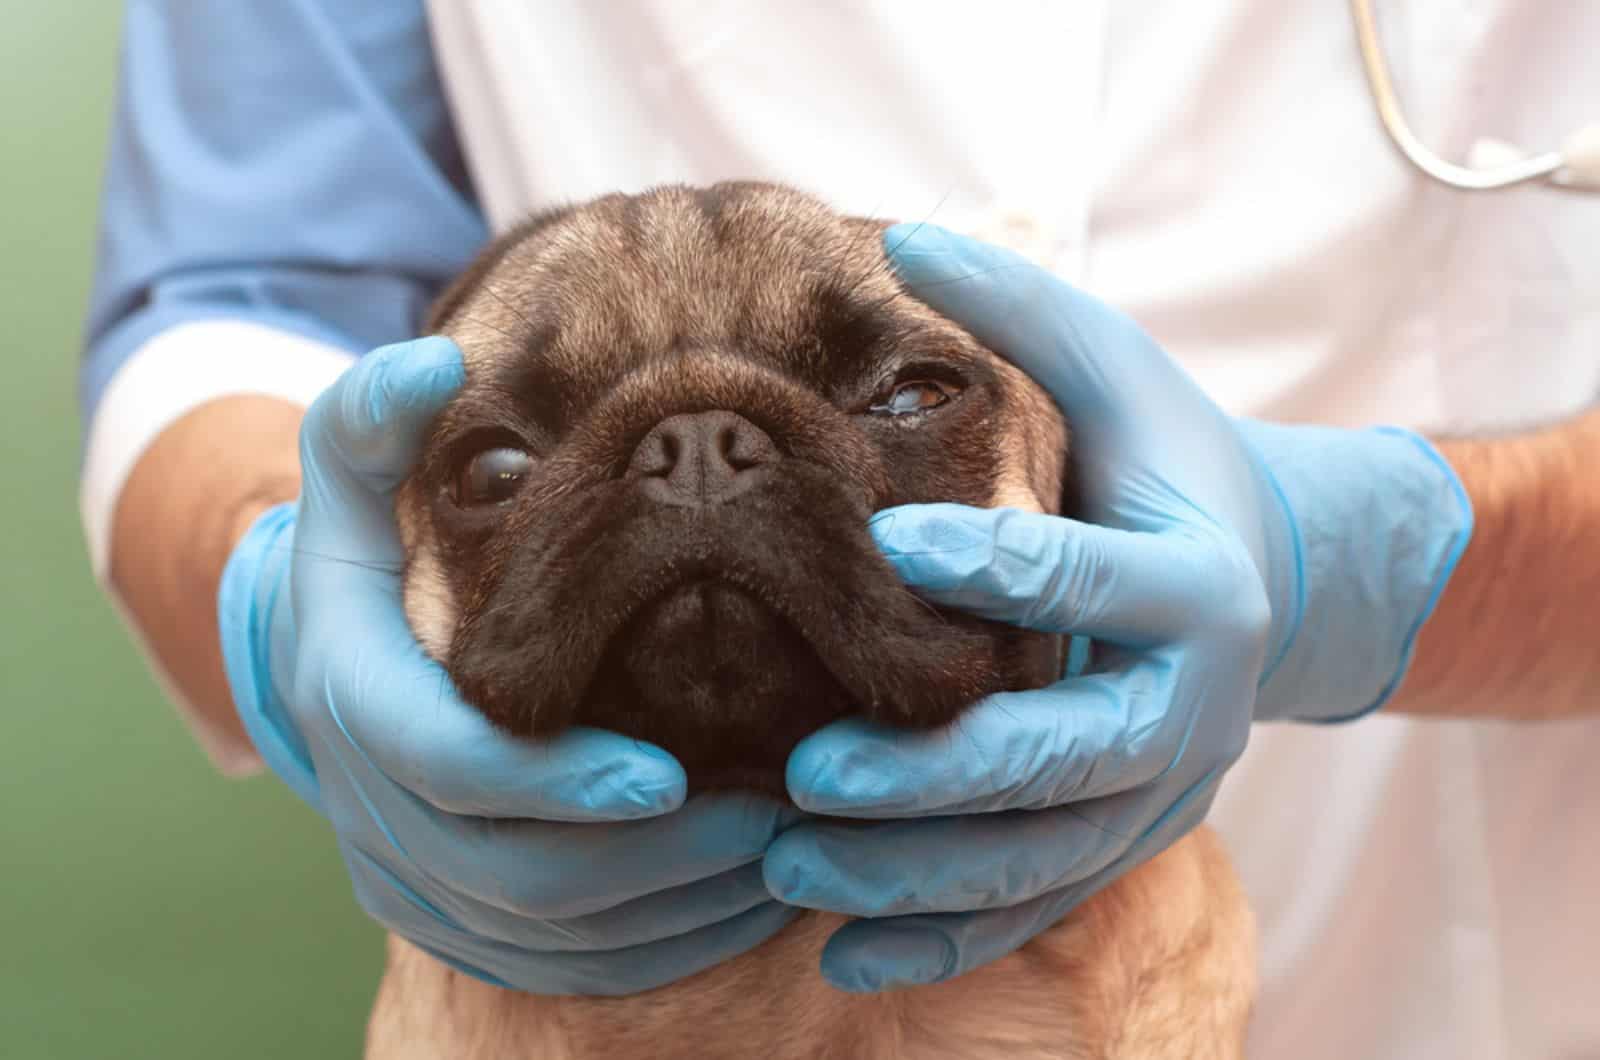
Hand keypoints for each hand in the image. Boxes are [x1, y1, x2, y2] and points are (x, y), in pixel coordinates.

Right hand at [218, 337, 796, 994]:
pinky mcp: (459, 923)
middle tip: (766, 817)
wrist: (316, 670)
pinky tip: (742, 907)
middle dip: (649, 860)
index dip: (557, 783)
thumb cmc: (358, 565)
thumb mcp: (344, 484)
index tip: (667, 773)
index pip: (455, 772)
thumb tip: (433, 365)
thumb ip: (371, 421)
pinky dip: (658, 951)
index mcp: (358, 708)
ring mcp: (417, 884)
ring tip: (776, 854)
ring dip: (672, 911)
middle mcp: (379, 815)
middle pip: (517, 875)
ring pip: (552, 937)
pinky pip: (566, 970)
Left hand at [765, 224, 1468, 991]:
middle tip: (806, 772)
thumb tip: (903, 233)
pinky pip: (1036, 906)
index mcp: (1197, 585)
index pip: (1093, 583)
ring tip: (789, 870)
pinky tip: (839, 953)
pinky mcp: (1126, 843)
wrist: (1268, 577)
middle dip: (937, 774)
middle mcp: (1191, 709)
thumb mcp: (1120, 376)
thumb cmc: (1168, 464)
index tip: (888, 548)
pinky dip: (944, 939)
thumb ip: (1025, 310)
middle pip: (1064, 759)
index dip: (1000, 569)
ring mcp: (1160, 793)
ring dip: (917, 876)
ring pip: (1040, 859)